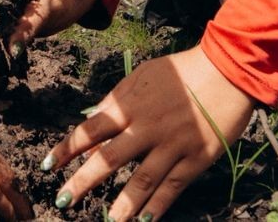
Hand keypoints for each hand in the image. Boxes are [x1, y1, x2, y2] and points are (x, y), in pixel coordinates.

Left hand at [45, 44, 256, 220]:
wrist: (228, 69)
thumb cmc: (184, 69)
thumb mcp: (145, 74)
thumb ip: (117, 96)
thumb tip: (93, 116)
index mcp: (132, 105)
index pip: (90, 130)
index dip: (67, 149)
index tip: (49, 165)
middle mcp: (148, 127)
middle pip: (109, 159)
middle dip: (83, 182)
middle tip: (63, 200)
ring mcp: (173, 144)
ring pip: (142, 180)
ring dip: (122, 205)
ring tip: (109, 221)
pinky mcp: (196, 157)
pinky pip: (173, 186)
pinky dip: (157, 205)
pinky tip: (143, 220)